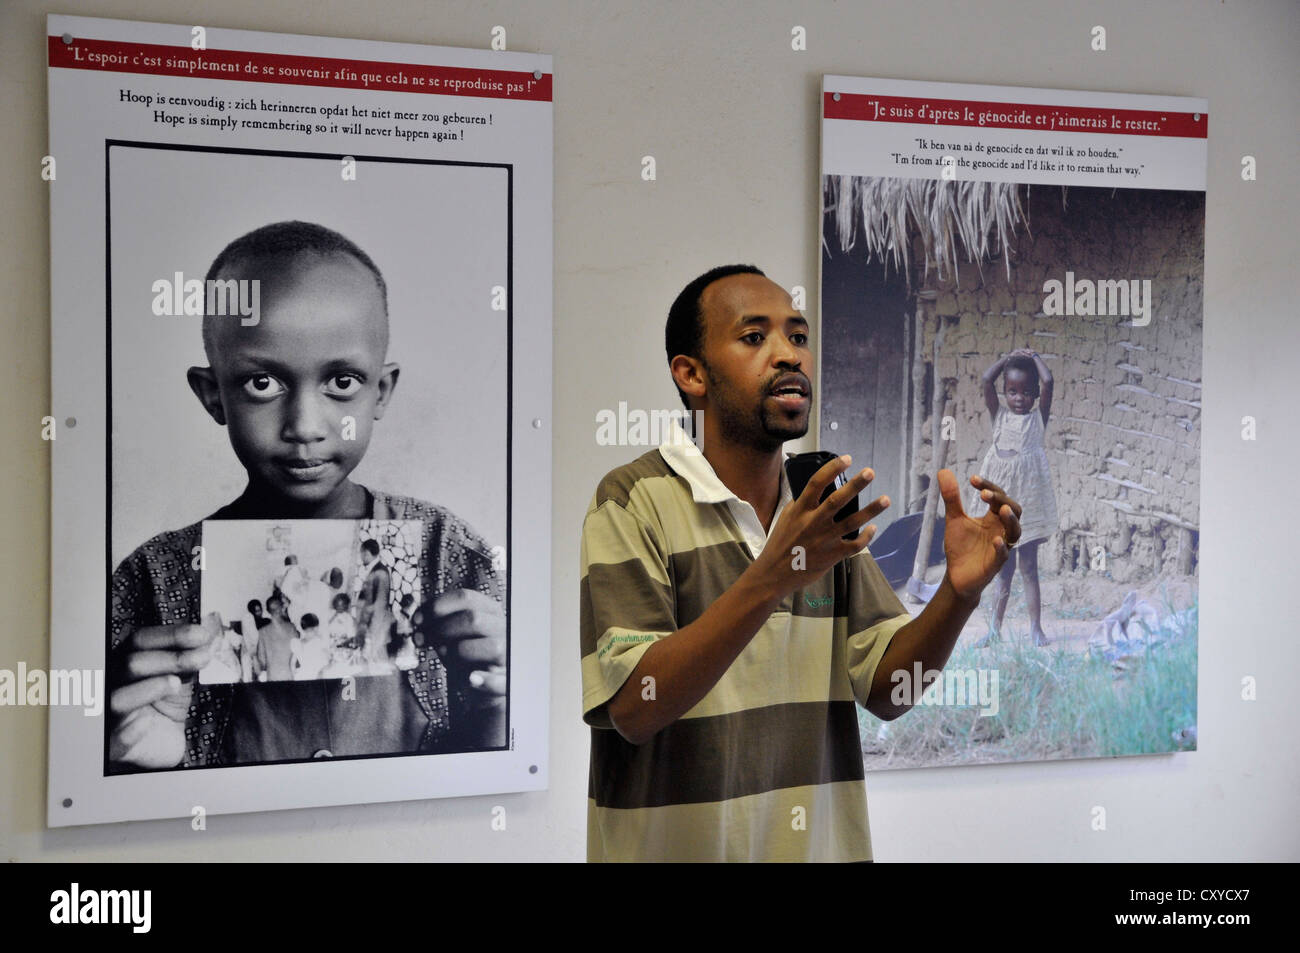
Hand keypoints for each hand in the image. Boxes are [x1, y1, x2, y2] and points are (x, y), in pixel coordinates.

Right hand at [107, 614, 219, 768]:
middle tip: (203, 658)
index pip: (141, 640)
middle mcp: (114, 685)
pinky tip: (146, 723)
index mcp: (127, 662)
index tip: (202, 635)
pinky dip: (128, 731)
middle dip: (170, 659)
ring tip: (176, 684)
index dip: (171, 636)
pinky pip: (113, 739)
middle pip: (132, 664)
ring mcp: (111, 714)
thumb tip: (208, 635)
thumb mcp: (182, 677)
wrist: (167, 740)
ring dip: (149, 688)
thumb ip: (189, 658)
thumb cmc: (169, 703)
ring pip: (118, 698)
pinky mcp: (114, 746)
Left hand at [421, 589, 505, 692]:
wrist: (485, 685)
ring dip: (458, 652)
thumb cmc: (466, 655)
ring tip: (442, 656)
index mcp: (491, 611)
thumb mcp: (454, 633)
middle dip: (441, 629)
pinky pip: (499, 680)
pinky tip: (471, 679)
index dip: (437, 606)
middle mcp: (503, 629)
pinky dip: (485, 680)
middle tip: (421, 640)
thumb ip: (439, 622)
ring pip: (490, 646)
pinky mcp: (506, 681)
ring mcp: (509, 655)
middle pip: (473, 619)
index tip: (417, 620)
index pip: (466, 597)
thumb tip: (418, 620)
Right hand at [753, 455, 890, 596]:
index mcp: (800, 510)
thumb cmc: (780, 543)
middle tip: (870, 472)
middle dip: (856, 485)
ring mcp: (824, 540)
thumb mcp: (786, 518)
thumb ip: (801, 504)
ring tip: (885, 499)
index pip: (816, 483)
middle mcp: (813, 523)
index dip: (832, 469)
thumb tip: (817, 490)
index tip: (846, 459)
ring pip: (852, 522)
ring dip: (871, 510)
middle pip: (838, 500)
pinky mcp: (832, 555)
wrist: (775, 573)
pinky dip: (866, 536)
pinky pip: (855, 545)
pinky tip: (873, 527)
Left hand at [937, 471, 1021, 599]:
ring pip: (1015, 531)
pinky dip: (1002, 546)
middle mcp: (1001, 530)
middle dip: (1001, 500)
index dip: (989, 486)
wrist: (956, 576)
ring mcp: (1001, 547)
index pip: (999, 497)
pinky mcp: (995, 563)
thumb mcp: (954, 519)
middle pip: (1013, 510)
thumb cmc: (961, 547)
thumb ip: (952, 497)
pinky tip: (995, 540)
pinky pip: (1004, 554)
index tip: (973, 479)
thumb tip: (943, 471)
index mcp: (993, 518)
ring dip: (1010, 520)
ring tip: (1001, 509)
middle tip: (984, 494)